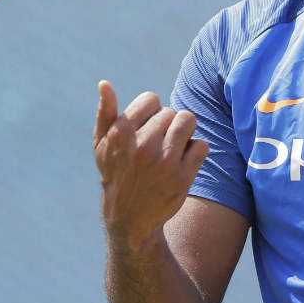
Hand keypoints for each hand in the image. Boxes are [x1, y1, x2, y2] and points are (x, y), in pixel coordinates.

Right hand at [93, 80, 208, 252]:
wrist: (129, 219)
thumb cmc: (116, 173)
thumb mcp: (101, 145)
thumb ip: (104, 112)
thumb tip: (104, 84)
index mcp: (121, 134)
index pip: (151, 99)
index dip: (151, 112)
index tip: (145, 128)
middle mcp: (142, 146)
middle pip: (170, 112)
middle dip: (166, 125)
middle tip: (157, 144)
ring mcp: (163, 163)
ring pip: (188, 121)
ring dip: (184, 132)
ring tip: (174, 146)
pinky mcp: (182, 178)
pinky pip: (201, 145)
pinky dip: (196, 151)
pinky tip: (183, 161)